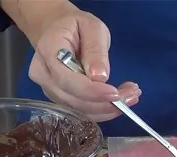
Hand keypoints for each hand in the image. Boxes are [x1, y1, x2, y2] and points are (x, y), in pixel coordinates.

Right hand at [28, 5, 140, 121]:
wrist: (56, 30)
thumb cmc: (75, 26)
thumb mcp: (92, 27)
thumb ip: (95, 50)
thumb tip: (100, 77)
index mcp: (48, 50)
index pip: (67, 79)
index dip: (92, 91)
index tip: (116, 94)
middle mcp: (43, 74)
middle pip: (73, 99)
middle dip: (106, 103)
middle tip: (133, 95)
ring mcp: (48, 89)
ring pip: (78, 109)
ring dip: (107, 108)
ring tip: (131, 95)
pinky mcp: (59, 98)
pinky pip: (81, 110)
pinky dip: (103, 109)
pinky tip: (120, 100)